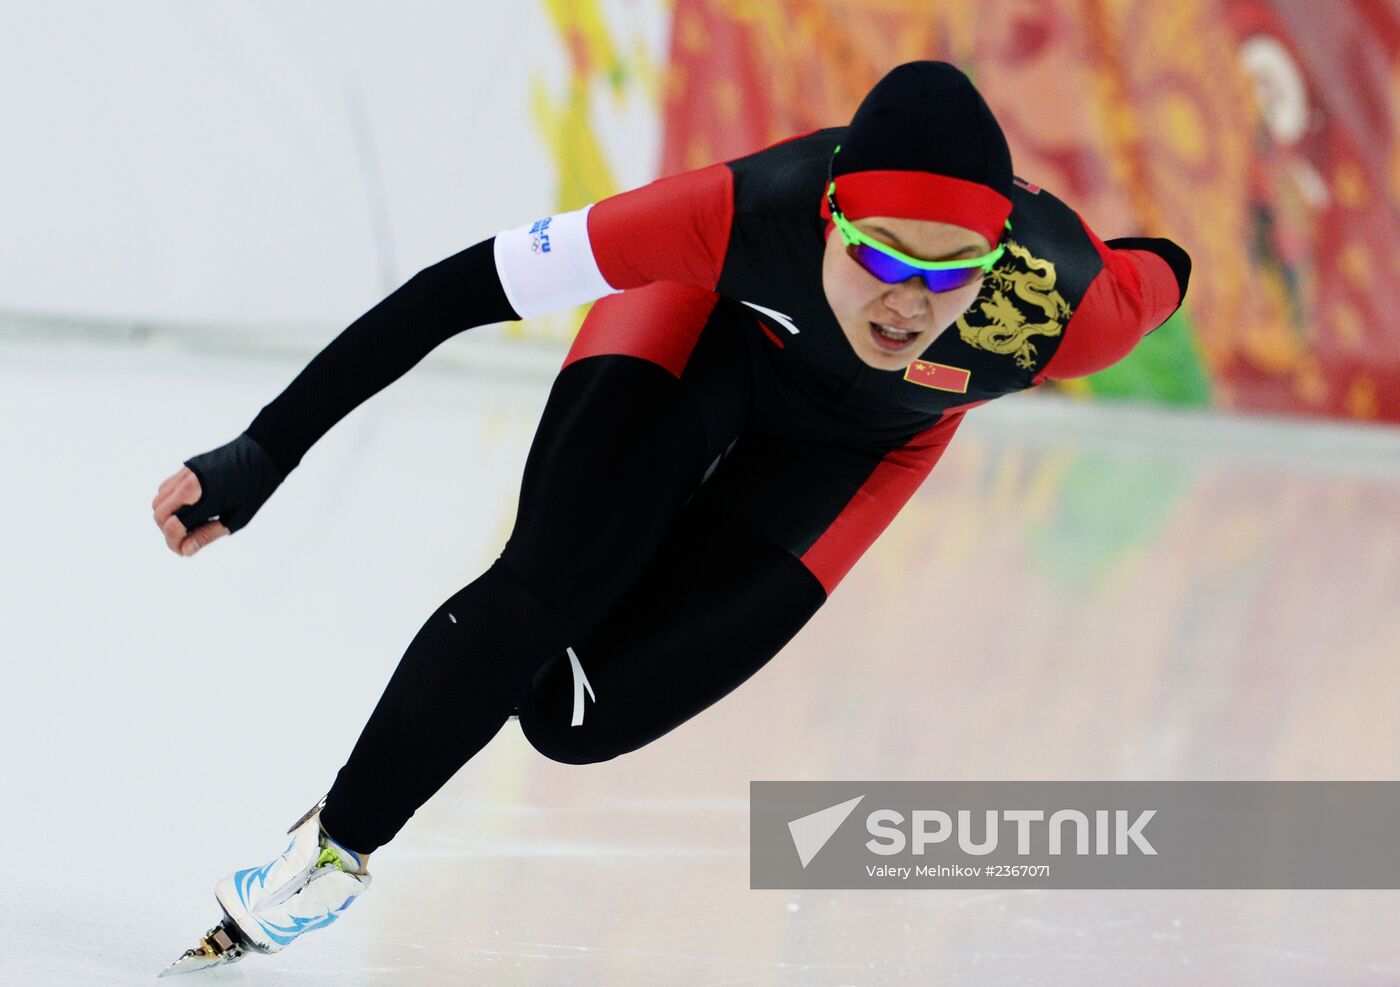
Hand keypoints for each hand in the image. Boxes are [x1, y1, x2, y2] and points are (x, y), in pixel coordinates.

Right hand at [151, 433, 285, 557]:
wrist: (264, 451)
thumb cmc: (256, 487)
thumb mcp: (238, 518)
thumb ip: (209, 534)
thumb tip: (185, 550)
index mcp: (203, 497)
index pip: (173, 526)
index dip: (175, 543)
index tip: (186, 551)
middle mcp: (188, 482)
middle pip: (159, 514)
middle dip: (169, 531)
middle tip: (189, 538)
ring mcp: (185, 472)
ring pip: (159, 500)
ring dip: (167, 516)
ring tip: (192, 523)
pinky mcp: (187, 466)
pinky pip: (167, 488)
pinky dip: (171, 502)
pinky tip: (192, 508)